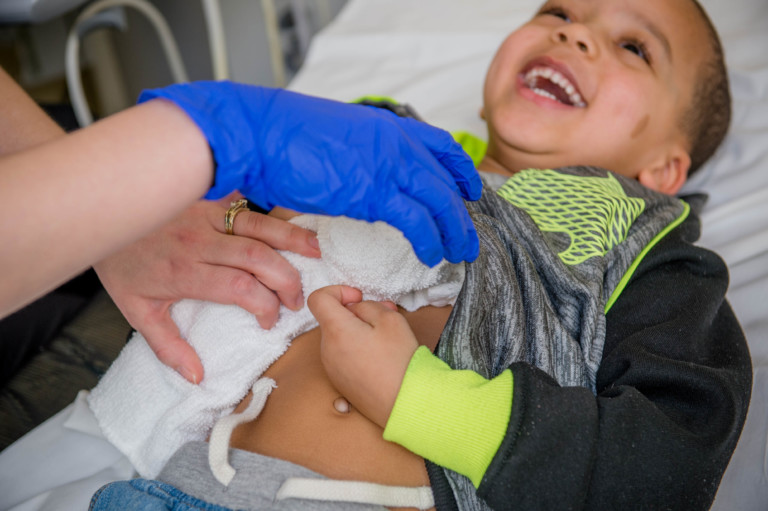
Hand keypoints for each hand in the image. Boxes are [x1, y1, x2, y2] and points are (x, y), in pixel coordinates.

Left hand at [94, 199, 319, 382]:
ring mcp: (206, 215)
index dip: (265, 306)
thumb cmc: (120, 263)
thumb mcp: (137, 312)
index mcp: (184, 272)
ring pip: (259, 225)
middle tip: (295, 299)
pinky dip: (272, 210)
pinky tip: (293, 219)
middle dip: (287, 280)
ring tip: (315, 252)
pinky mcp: (208, 197)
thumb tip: (196, 377)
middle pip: (258, 257)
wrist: (97, 212)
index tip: (268, 321)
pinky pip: (247, 200)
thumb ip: (168, 346)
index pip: (240, 288)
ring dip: (292, 239)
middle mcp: (200, 241)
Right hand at [139, 83, 482, 265]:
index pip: (440, 146)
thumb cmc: (283, 136)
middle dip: (463, 211)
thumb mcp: (335, 135)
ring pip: (439, 202)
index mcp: (386, 126)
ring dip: (454, 230)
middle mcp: (396, 142)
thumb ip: (360, 152)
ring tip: (461, 252)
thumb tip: (365, 172)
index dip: (459, 170)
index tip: (469, 187)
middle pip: (445, 180)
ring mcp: (387, 165)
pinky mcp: (373, 191)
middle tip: (470, 234)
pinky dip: (430, 238)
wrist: (258, 133)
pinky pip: (417, 220)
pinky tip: (433, 254)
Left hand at [307, 285, 418, 426]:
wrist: (406, 404)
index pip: (318, 299)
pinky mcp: (340, 383)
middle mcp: (327, 350)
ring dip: (358, 331)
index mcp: (336, 331)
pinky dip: (357, 349)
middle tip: (384, 314)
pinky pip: (343, 356)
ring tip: (385, 338)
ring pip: (339, 338)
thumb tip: (356, 309)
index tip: (358, 298)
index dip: (337, 291)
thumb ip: (368, 307)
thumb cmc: (400, 361)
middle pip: (332, 319)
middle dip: (355, 313)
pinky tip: (380, 357)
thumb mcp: (391, 319)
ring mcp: (332, 369)